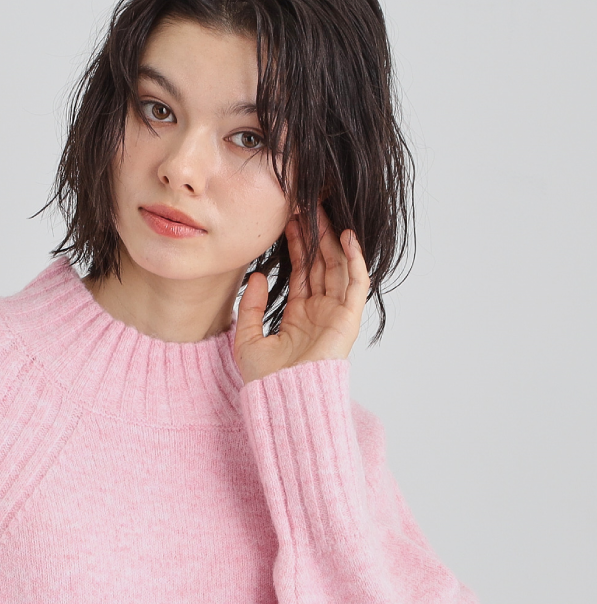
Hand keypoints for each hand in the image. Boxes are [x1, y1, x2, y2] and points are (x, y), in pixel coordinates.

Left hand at [234, 207, 368, 382]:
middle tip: (306, 204)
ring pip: (336, 266)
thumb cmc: (265, 380)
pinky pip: (356, 283)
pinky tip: (346, 236)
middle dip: (314, 234)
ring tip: (322, 210)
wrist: (283, 400)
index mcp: (299, 316)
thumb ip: (252, 307)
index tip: (288, 219)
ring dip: (331, 239)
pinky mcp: (348, 318)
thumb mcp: (248, 339)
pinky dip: (354, 259)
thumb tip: (256, 275)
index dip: (296, 245)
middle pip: (320, 264)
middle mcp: (319, 312)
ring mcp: (335, 314)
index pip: (301, 271)